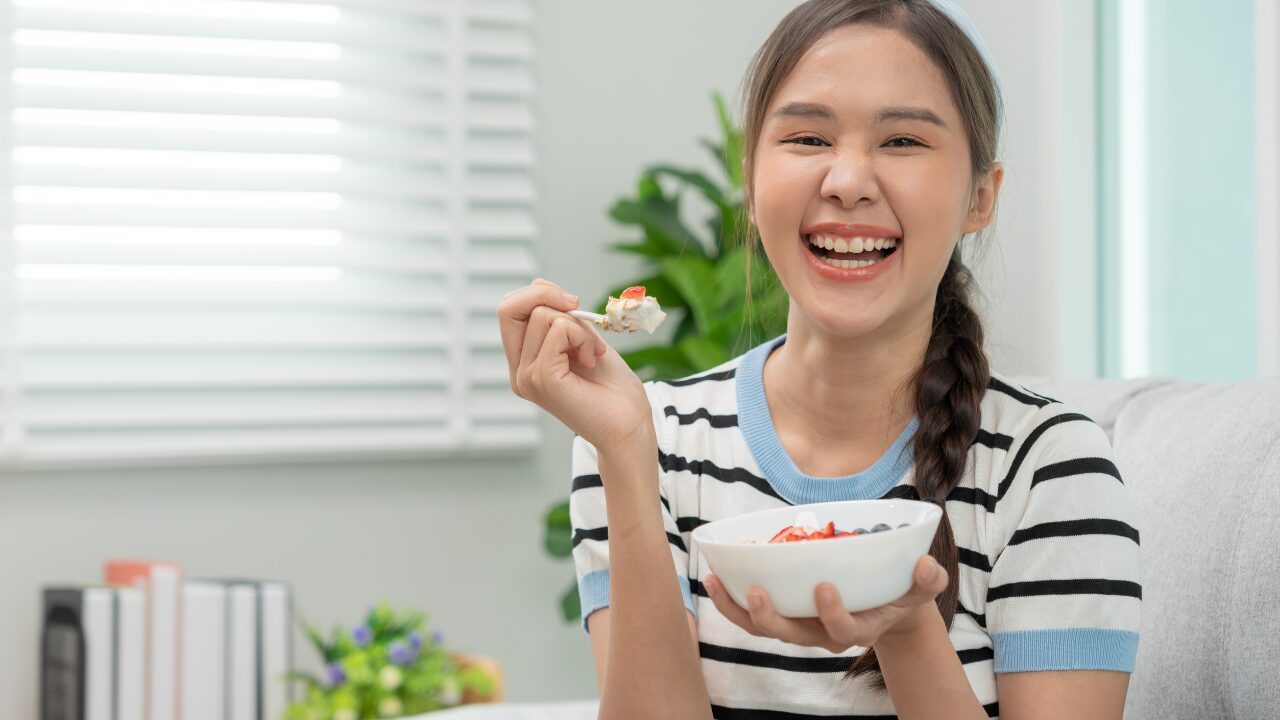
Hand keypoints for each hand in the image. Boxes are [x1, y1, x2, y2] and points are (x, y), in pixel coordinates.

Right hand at [497, 278, 651, 447]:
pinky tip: (592, 359)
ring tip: (592, 353)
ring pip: (542, 316)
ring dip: (578, 326)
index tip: (571, 304)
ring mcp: (526, 377)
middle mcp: (519, 372)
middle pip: (509, 308)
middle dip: (547, 296)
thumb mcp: (583, 339)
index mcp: (524, 363)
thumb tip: (538, 283)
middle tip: (578, 309)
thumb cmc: (613, 389)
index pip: (508, 311)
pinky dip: (582, 336)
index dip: (536, 294)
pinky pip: (558, 329)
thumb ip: (560, 316)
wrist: (631, 425)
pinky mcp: (541, 379)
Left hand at [703, 555, 948, 652]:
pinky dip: (730, 599)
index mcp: (858, 629)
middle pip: (792, 635)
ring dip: (736, 609)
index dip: (832, 614)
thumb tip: (927, 566)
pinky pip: (752, 615)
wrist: (885, 606)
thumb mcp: (920, 586)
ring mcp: (800, 626)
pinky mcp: (784, 614)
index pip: (842, 630)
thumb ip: (928, 580)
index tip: (824, 587)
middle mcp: (823, 633)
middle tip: (755, 592)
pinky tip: (713, 578)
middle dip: (771, 617)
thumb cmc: (900, 591)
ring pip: (764, 628)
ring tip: (713, 582)